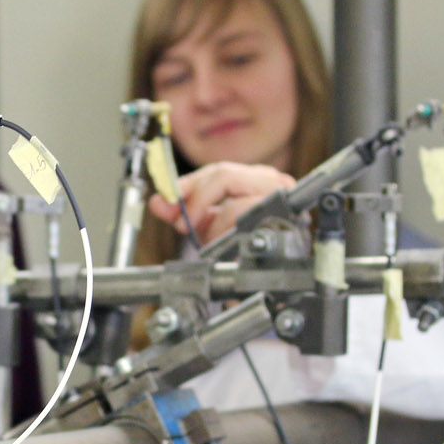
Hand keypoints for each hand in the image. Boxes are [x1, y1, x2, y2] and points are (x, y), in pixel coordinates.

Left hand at [149, 162, 295, 244]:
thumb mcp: (215, 226)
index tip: (169, 199)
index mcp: (258, 178)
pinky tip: (223, 245)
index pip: (218, 170)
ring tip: (206, 240)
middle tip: (183, 224)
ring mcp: (282, 199)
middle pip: (224, 175)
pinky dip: (228, 232)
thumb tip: (158, 201)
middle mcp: (273, 182)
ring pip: (235, 198)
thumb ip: (188, 213)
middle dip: (196, 200)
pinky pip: (247, 219)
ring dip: (212, 222)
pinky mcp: (285, 218)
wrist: (283, 273)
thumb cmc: (254, 245)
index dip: (189, 184)